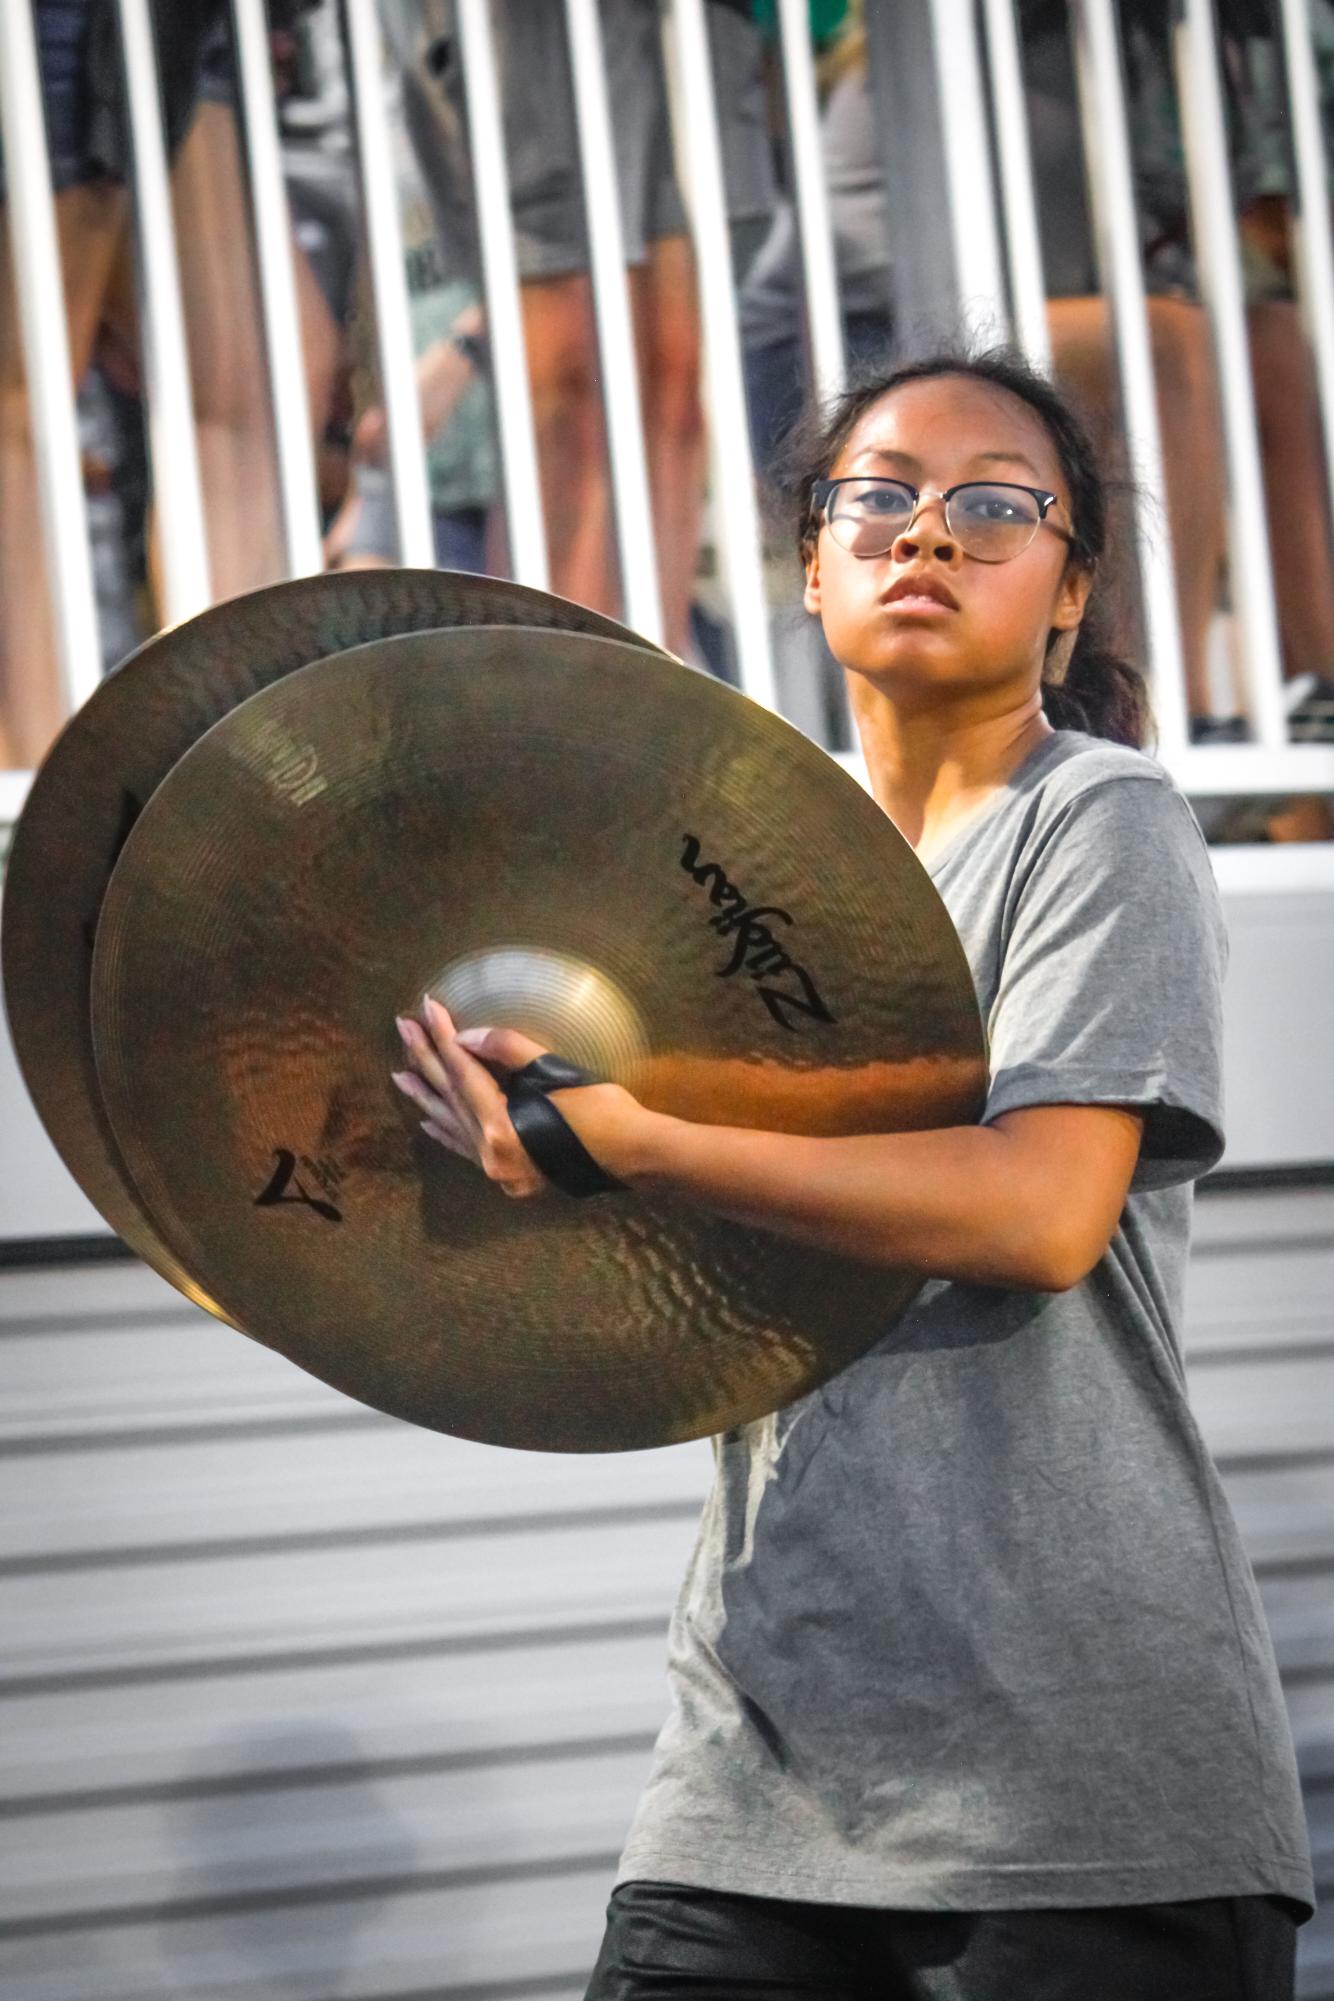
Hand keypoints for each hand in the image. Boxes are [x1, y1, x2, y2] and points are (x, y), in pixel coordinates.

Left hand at [391, 997, 646, 1198]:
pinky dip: (448, 1131)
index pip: (464, 1073)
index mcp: (501, 1129)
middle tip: (403, 1027)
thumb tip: (467, 1037)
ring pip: (454, 1127)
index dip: (445, 1036)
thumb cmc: (602, 1110)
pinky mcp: (510, 1177)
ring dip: (428, 1097)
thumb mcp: (555, 1071)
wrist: (635, 1154)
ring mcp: (498, 1171)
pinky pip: (466, 1150)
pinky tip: (429, 1121)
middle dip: (427, 1060)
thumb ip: (508, 1051)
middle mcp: (491, 1155)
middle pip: (452, 1098)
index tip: (427, 1007)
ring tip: (401, 1073)